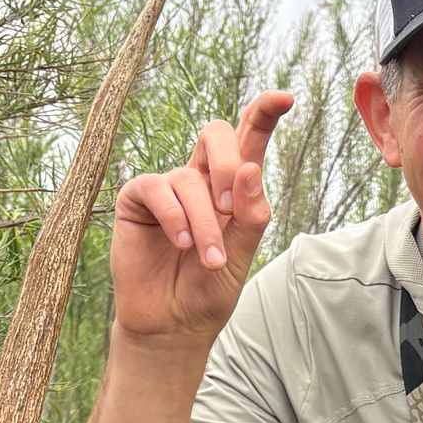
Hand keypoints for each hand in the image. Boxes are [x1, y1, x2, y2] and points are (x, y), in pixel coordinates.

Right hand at [109, 89, 293, 349]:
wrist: (172, 324)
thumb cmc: (208, 290)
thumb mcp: (242, 255)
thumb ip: (250, 214)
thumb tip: (249, 167)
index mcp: (231, 188)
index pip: (248, 139)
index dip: (263, 114)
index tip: (285, 98)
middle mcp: (199, 179)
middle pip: (216, 135)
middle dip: (227, 162)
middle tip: (230, 207)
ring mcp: (167, 187)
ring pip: (189, 178)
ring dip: (204, 222)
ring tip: (209, 259)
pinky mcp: (137, 199)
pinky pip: (156, 188)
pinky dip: (174, 216)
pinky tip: (180, 243)